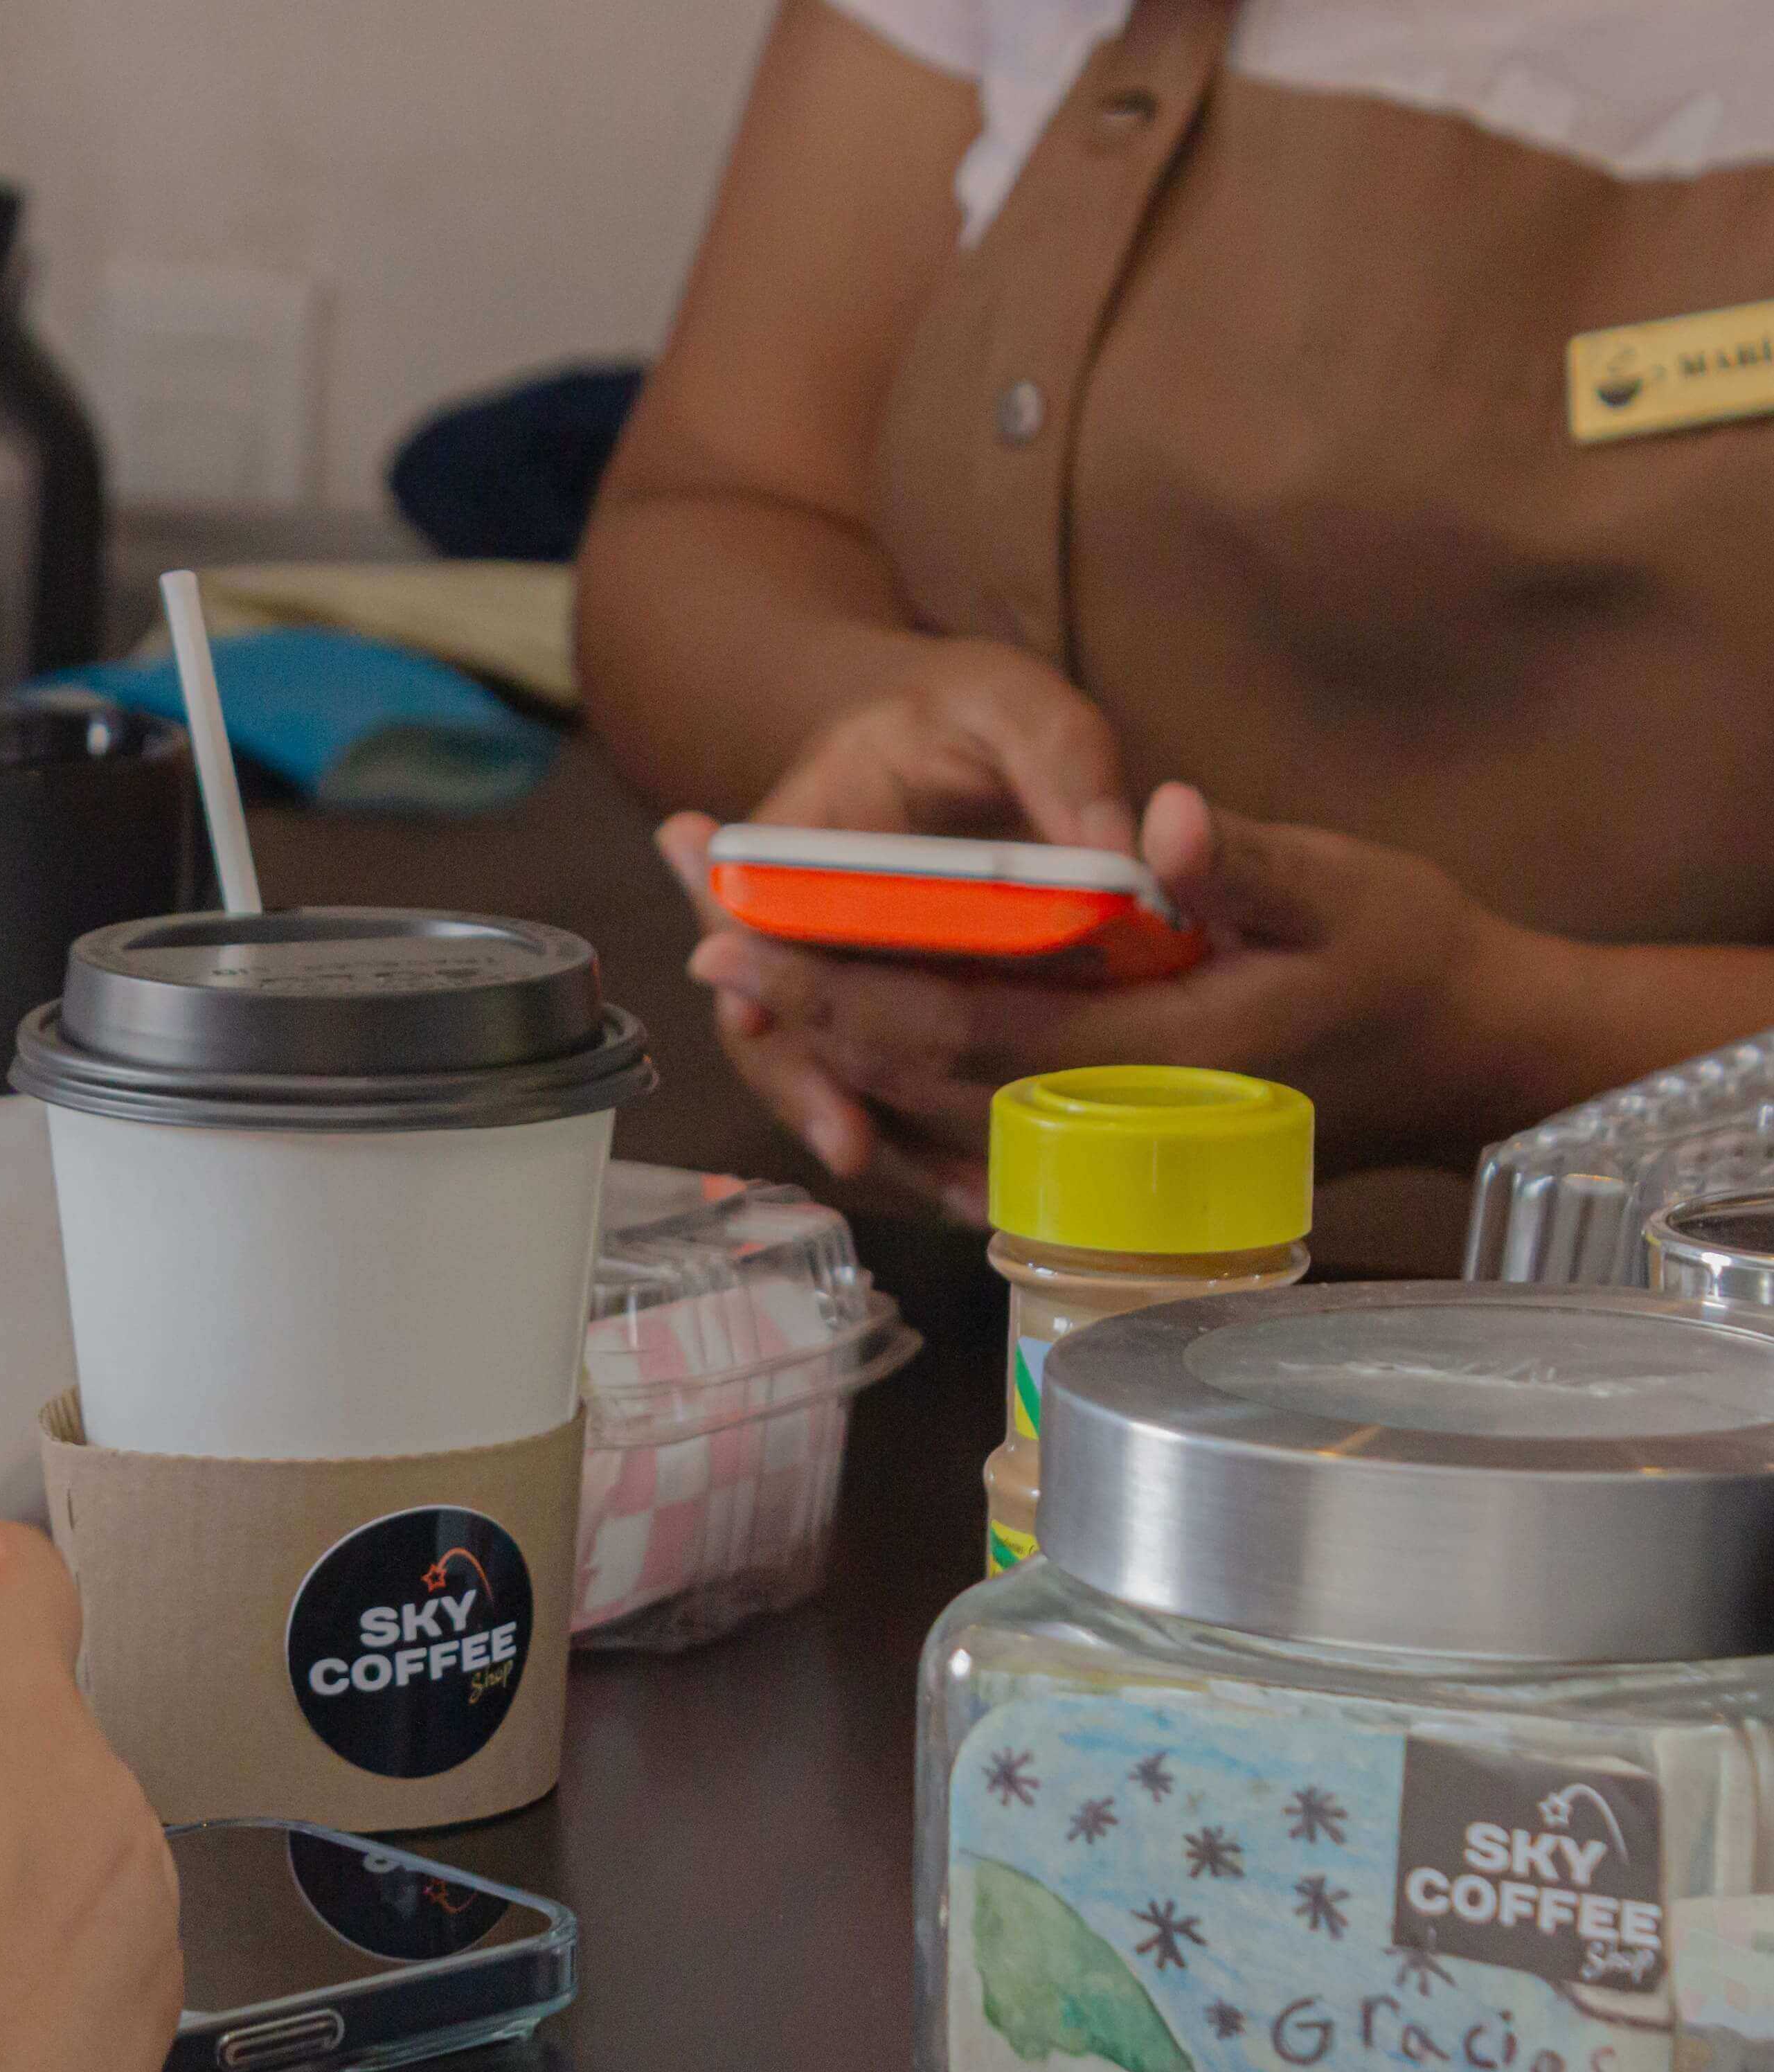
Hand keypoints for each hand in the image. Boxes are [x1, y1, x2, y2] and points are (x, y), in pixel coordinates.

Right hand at [654, 640, 1134, 1207]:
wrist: (952, 730)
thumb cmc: (975, 709)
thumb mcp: (1019, 708)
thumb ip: (1065, 766)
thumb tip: (1122, 849)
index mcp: (809, 819)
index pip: (754, 904)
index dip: (762, 970)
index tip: (769, 1021)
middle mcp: (800, 908)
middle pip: (771, 1009)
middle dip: (803, 1080)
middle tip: (848, 1144)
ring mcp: (834, 967)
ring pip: (820, 1060)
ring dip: (866, 1125)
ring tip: (944, 1194)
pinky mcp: (876, 1007)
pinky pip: (873, 1077)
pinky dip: (912, 1135)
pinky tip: (970, 1193)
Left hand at [674, 783, 1527, 1193]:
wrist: (1463, 1057)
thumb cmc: (1407, 961)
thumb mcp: (1347, 886)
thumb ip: (1245, 862)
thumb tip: (1153, 821)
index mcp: (1158, 1054)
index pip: (960, 1027)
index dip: (843, 986)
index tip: (748, 933)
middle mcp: (1111, 1125)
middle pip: (913, 1081)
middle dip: (800, 1017)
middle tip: (702, 941)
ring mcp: (1100, 1154)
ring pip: (922, 1122)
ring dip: (822, 1060)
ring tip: (736, 980)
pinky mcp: (1098, 1155)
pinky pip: (962, 1143)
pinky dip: (882, 1098)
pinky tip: (817, 1043)